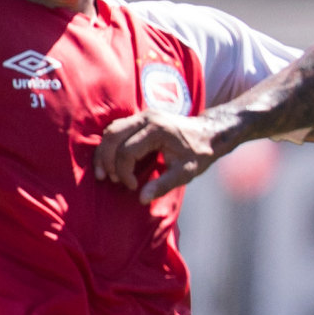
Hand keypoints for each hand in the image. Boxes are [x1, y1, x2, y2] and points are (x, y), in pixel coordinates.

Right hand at [93, 110, 225, 202]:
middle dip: (106, 160)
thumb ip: (163, 185)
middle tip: (109, 180)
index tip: (132, 186)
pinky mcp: (140, 118)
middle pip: (112, 137)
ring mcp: (142, 115)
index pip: (127, 151)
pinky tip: (110, 161)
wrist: (209, 133)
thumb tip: (141, 199)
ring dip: (104, 152)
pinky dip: (109, 145)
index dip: (124, 171)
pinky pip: (116, 129)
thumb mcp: (185, 172)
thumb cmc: (199, 153)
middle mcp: (146, 117)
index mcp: (157, 130)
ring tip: (104, 173)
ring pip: (111, 131)